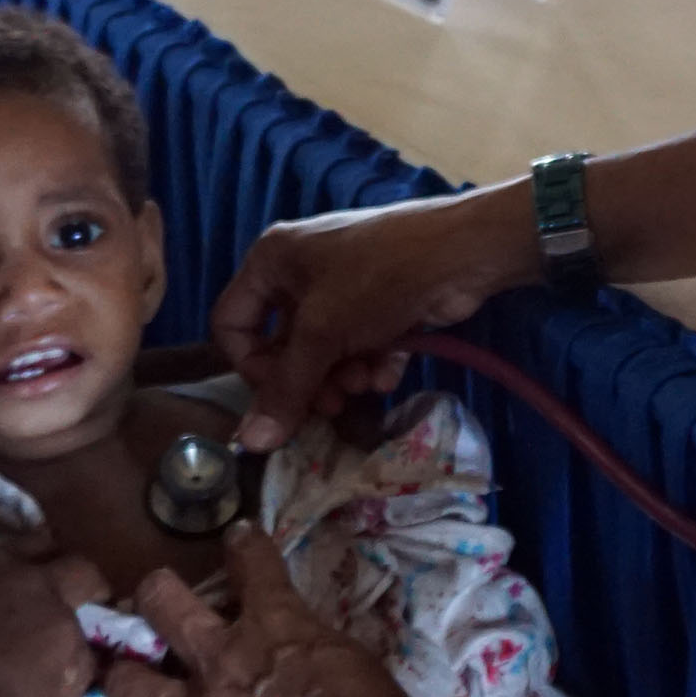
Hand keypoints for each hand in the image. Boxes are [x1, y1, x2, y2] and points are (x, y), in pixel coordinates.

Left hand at [0, 544, 110, 696]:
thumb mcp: (67, 688)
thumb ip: (79, 654)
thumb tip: (78, 649)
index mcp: (47, 589)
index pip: (82, 570)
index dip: (92, 586)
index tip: (93, 598)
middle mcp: (2, 567)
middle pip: (35, 546)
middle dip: (47, 564)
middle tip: (46, 588)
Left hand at [106, 526, 434, 696]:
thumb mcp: (346, 657)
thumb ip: (308, 647)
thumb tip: (299, 655)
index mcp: (274, 624)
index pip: (251, 561)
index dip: (242, 547)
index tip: (237, 540)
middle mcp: (221, 660)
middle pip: (161, 606)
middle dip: (153, 596)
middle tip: (152, 601)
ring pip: (128, 685)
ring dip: (125, 679)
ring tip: (122, 680)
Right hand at [208, 187, 533, 451]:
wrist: (463, 252)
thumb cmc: (378, 277)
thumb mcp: (324, 332)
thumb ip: (286, 388)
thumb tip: (249, 443)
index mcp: (271, 261)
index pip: (232, 323)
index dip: (250, 365)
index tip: (280, 393)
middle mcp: (301, 272)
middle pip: (282, 345)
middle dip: (307, 378)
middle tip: (331, 403)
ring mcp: (343, 289)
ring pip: (323, 353)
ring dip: (342, 376)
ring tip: (365, 381)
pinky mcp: (379, 306)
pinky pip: (359, 347)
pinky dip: (371, 364)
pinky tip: (389, 372)